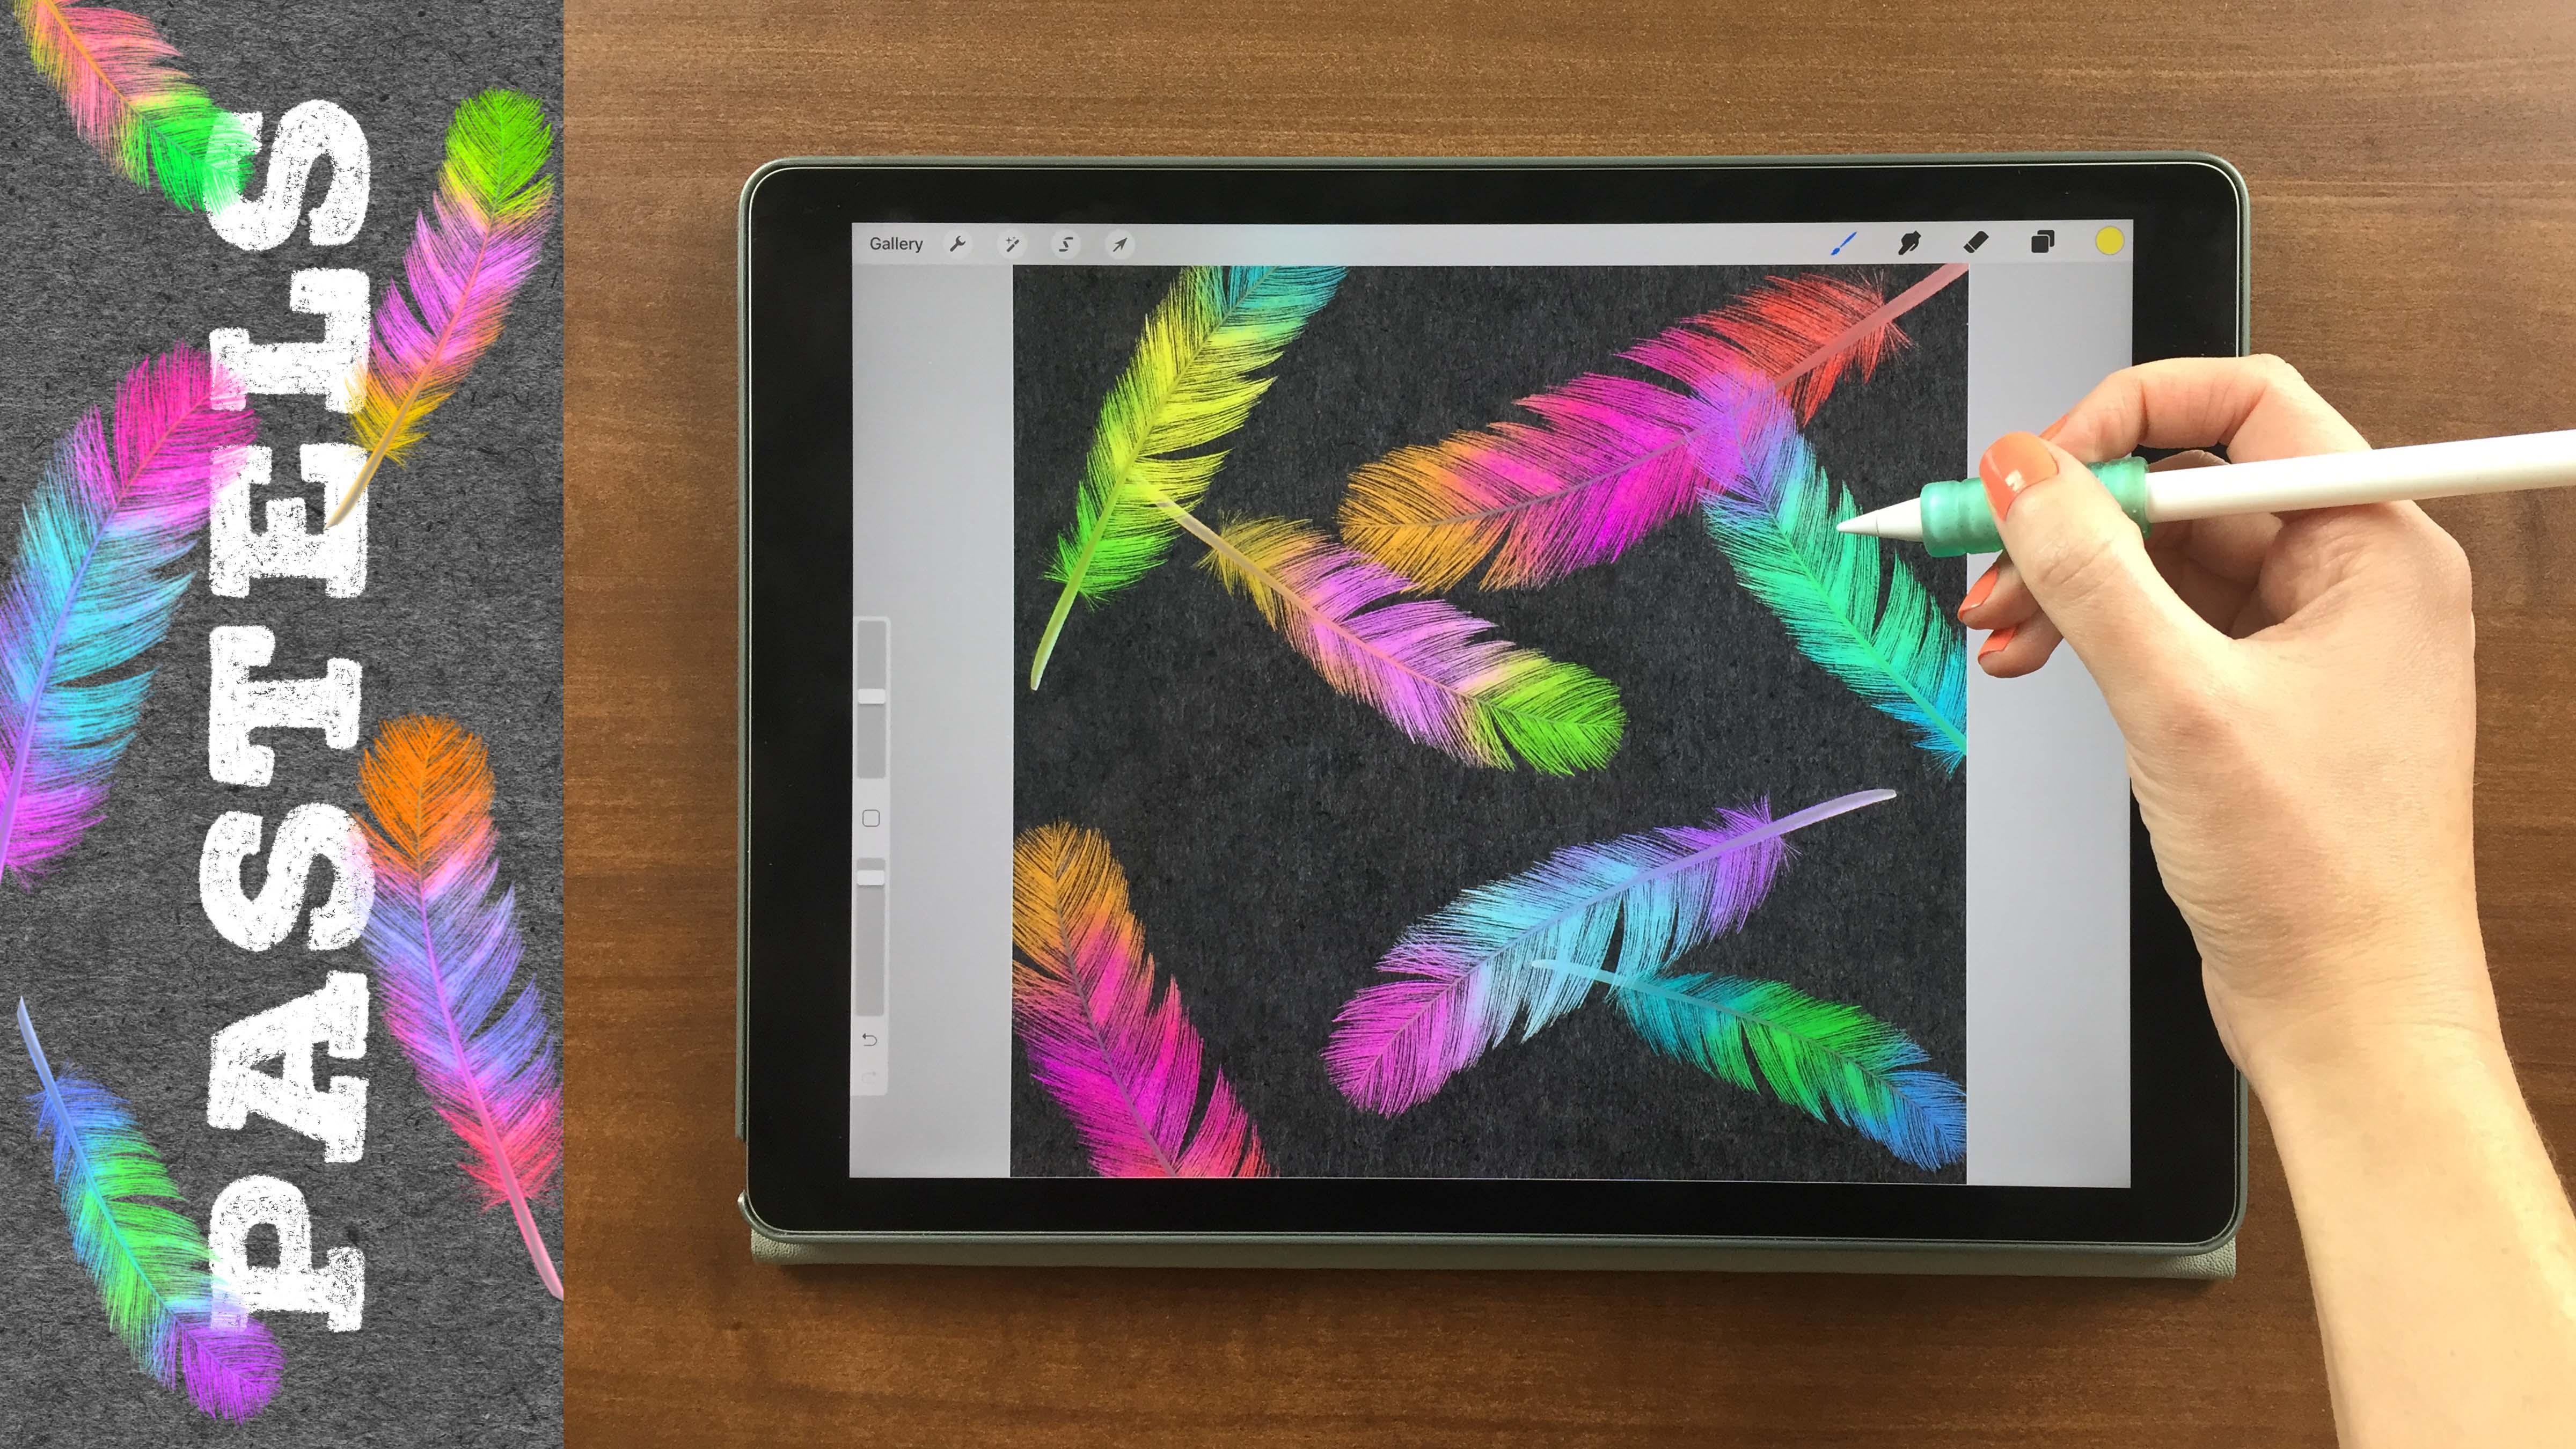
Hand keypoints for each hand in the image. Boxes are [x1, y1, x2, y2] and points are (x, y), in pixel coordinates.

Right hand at [1956, 356, 2490, 1080]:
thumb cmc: (2319, 877)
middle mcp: (2352, 578)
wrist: (2349, 1013)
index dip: (2129, 416)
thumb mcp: (2181, 701)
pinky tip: (2031, 661)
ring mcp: (2307, 639)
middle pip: (2190, 486)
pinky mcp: (2262, 695)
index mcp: (2377, 548)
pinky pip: (2162, 624)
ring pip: (2163, 560)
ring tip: (1995, 632)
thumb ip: (2092, 572)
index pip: (2247, 407)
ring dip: (2067, 582)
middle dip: (2076, 519)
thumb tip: (2025, 470)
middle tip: (1983, 559)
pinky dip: (2090, 634)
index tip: (2037, 461)